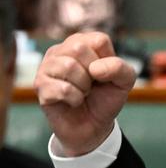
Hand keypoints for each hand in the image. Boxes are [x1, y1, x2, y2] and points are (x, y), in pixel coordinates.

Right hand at [34, 32, 135, 155]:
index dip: (108, 61)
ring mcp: (47, 67)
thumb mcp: (124, 82)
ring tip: (83, 93)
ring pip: (68, 66)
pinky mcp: (40, 86)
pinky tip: (74, 102)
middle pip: (79, 48)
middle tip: (92, 84)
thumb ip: (120, 68)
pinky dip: (75, 99)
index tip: (104, 74)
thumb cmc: (105, 99)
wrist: (94, 127)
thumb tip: (95, 68)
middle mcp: (61, 51)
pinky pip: (62, 88)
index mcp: (82, 43)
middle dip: (94, 73)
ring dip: (84, 86)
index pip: (99, 40)